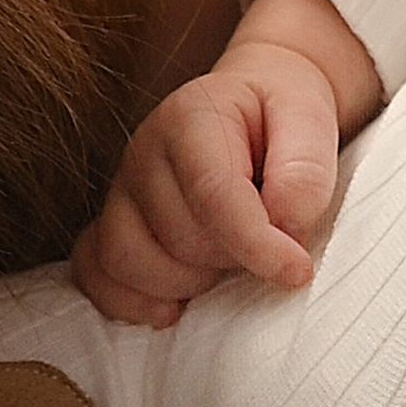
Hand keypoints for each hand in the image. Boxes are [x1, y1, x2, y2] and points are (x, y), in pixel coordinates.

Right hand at [75, 0, 377, 324]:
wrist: (256, 100)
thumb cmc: (281, 112)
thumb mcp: (311, 120)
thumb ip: (304, 170)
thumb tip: (285, 227)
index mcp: (192, 116)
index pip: (213, 194)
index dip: (255, 245)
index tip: (296, 272)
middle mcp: (144, 149)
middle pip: (179, 238)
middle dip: (233, 259)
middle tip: (269, 244)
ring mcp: (121, 188)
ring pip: (130, 262)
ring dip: (187, 283)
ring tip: (228, 265)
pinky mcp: (111, 220)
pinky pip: (95, 271)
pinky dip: (129, 300)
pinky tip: (175, 306)